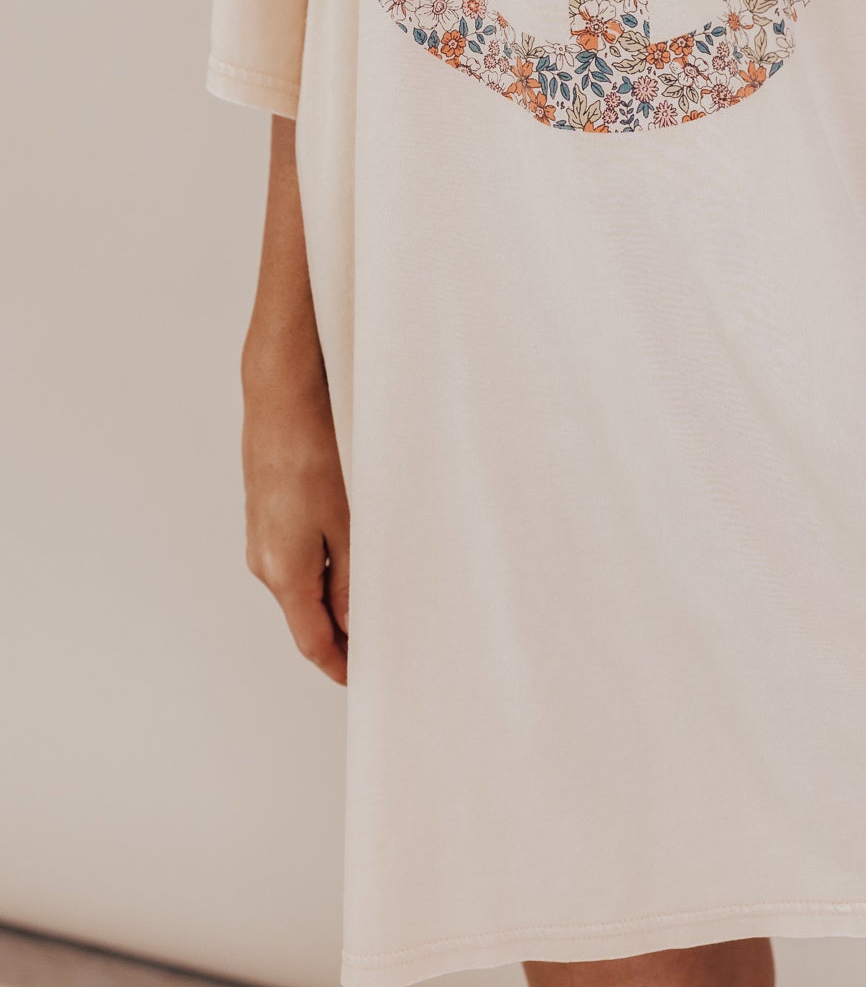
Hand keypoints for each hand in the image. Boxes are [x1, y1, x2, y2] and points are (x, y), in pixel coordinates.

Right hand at [240, 114, 349, 684]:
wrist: (281, 381)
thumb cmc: (317, 441)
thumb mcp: (352, 514)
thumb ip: (357, 574)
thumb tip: (364, 623)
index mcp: (284, 570)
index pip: (316, 642)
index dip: (348, 666)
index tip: (377, 682)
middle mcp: (267, 559)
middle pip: (311, 616)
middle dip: (352, 632)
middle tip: (402, 642)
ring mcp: (266, 532)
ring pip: (310, 582)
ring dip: (345, 594)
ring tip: (395, 596)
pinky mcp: (272, 507)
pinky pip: (305, 552)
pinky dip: (334, 562)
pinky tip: (367, 548)